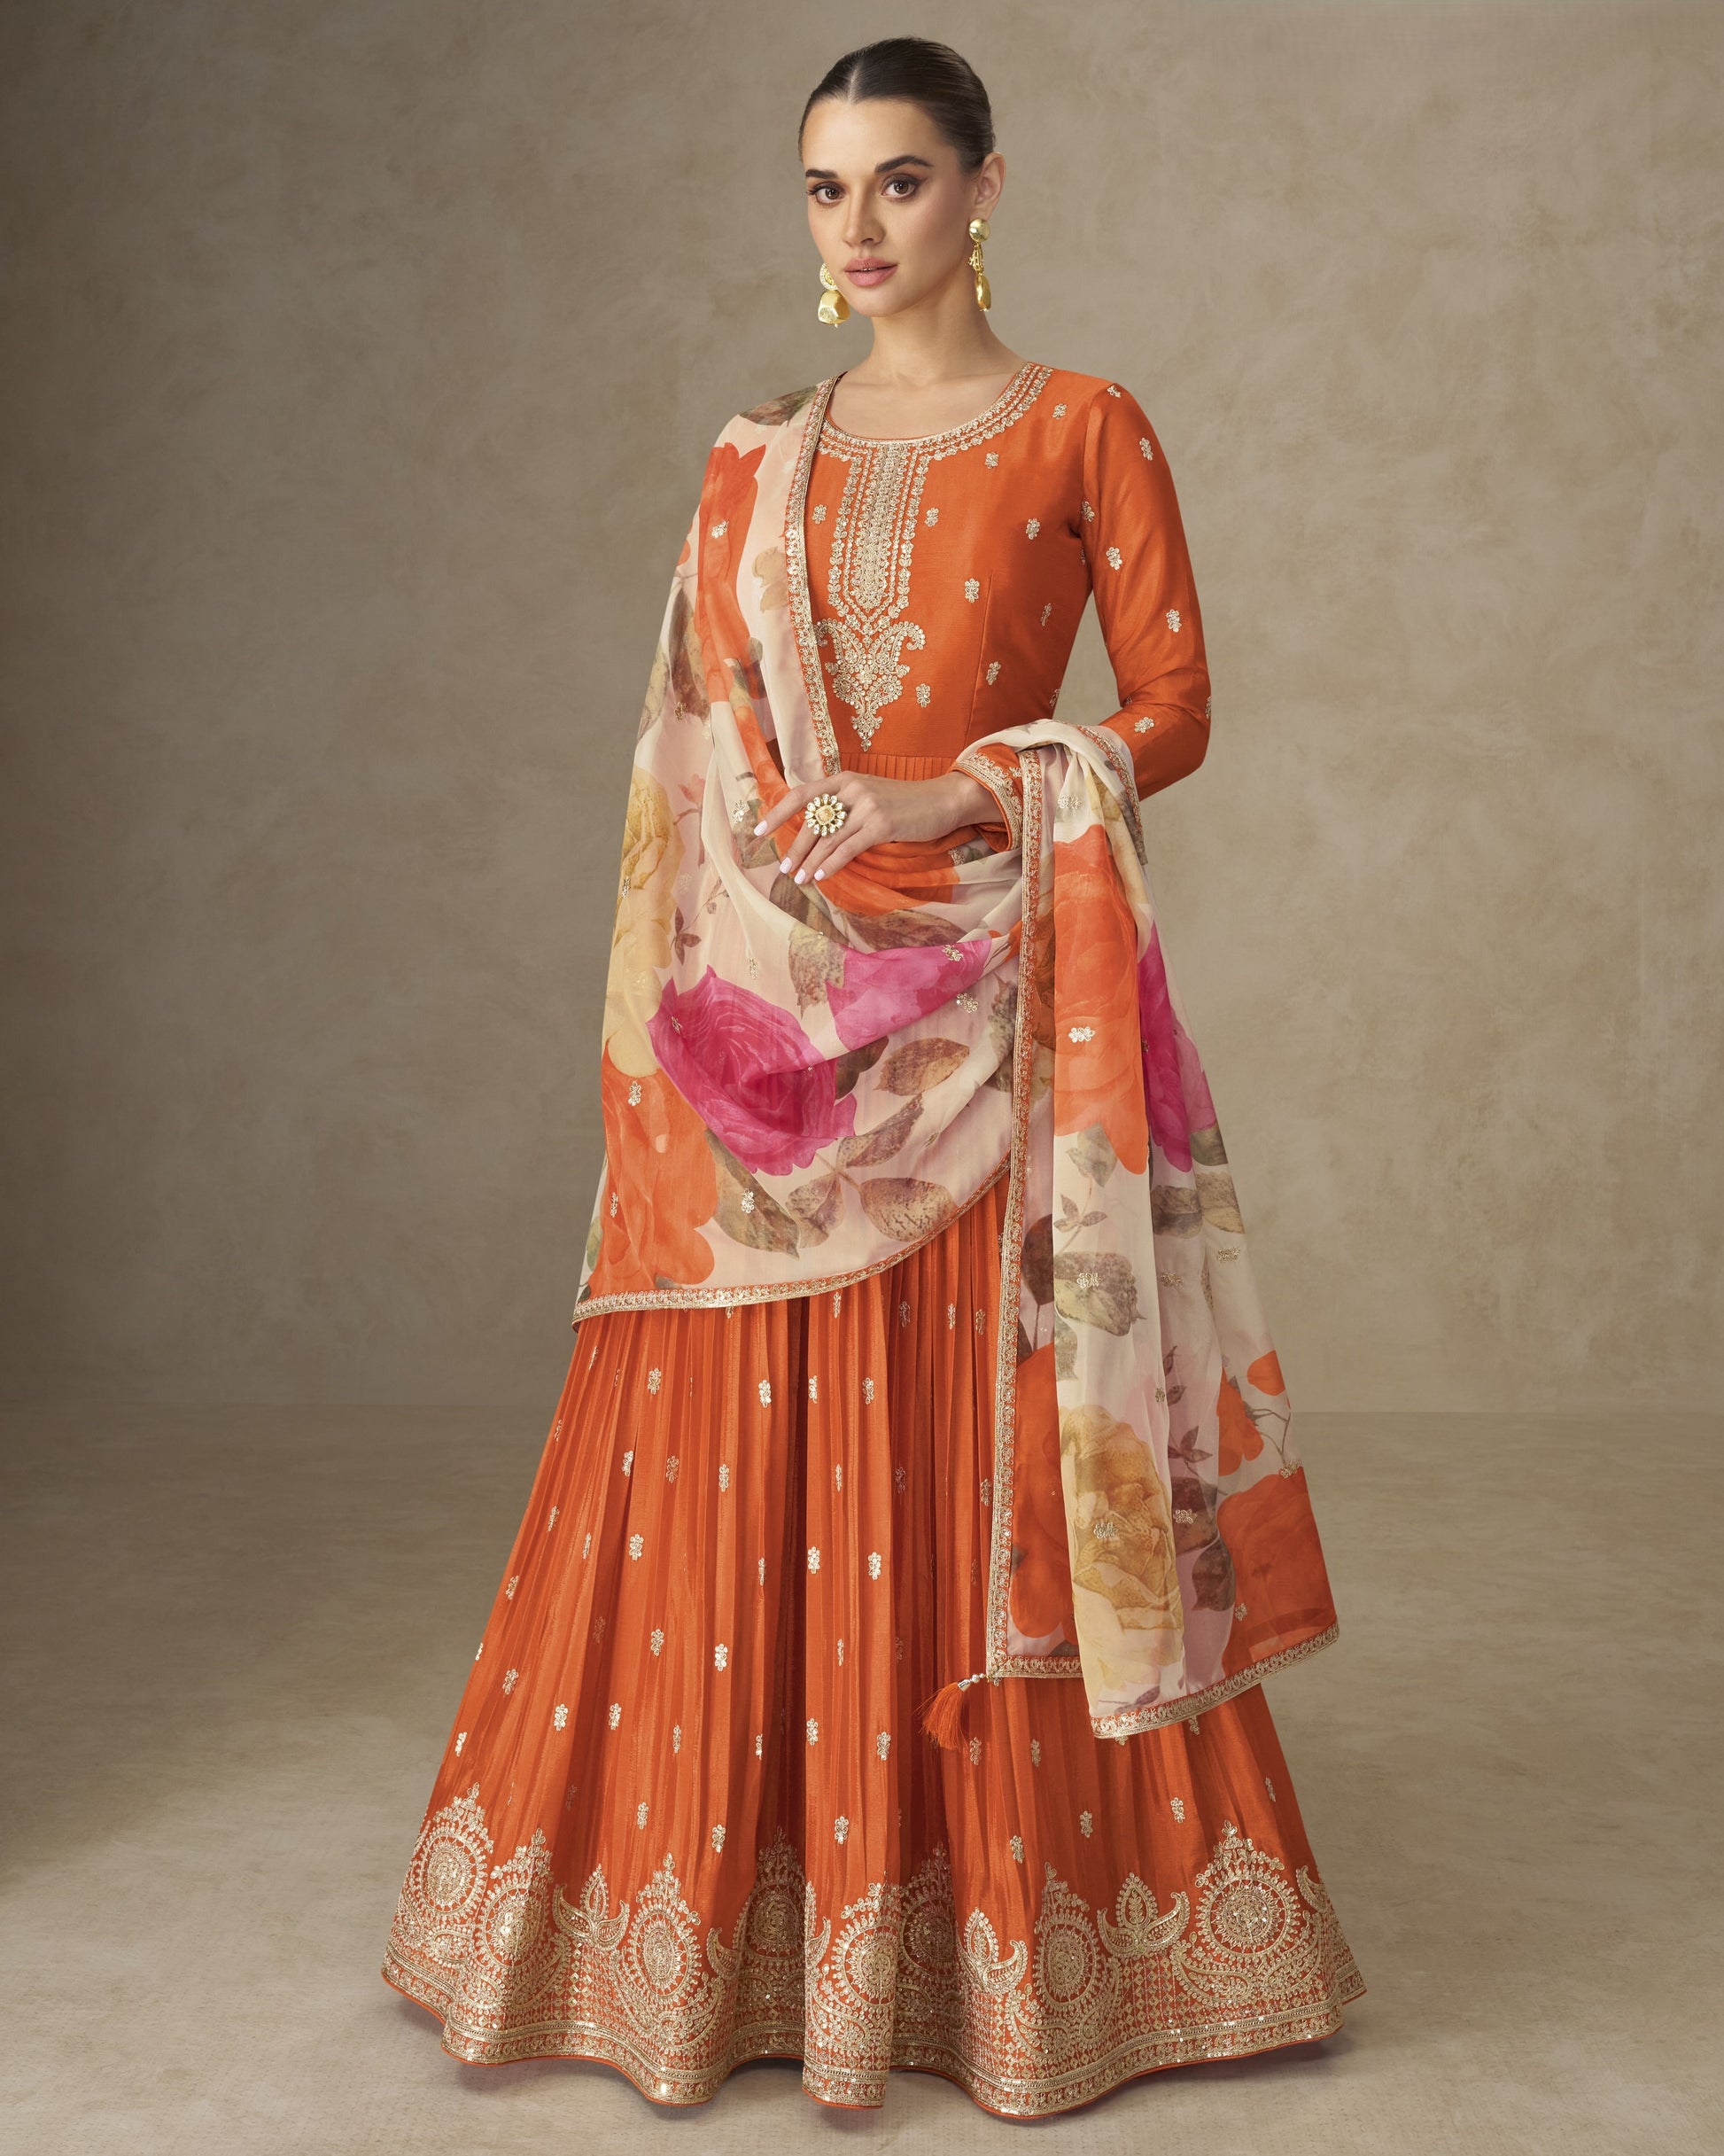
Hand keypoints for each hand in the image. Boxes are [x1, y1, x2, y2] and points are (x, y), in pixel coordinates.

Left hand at [753, 770, 996, 884]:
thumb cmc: (904, 803)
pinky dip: (833, 863)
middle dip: (795, 847)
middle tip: (784, 867)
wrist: (941, 800)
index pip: (801, 794)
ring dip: (811, 862)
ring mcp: (867, 805)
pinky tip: (822, 876)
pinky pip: (848, 848)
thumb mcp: (869, 796)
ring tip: (799, 879)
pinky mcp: (881, 824)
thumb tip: (815, 831)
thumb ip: (844, 806)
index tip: (759, 831)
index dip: (777, 813)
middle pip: (812, 821)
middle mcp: (852, 788)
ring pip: (828, 838)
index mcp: (844, 779)